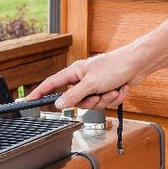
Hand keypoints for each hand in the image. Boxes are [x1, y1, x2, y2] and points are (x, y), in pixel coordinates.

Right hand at [26, 46, 146, 108]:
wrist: (138, 64)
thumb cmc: (115, 66)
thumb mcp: (91, 84)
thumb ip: (73, 95)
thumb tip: (58, 104)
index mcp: (74, 73)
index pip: (51, 84)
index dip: (39, 93)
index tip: (28, 101)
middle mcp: (82, 79)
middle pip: (76, 101)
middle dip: (91, 102)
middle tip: (99, 94)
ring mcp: (94, 86)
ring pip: (92, 104)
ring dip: (105, 100)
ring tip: (113, 89)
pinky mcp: (106, 90)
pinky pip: (104, 103)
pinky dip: (114, 98)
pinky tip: (120, 89)